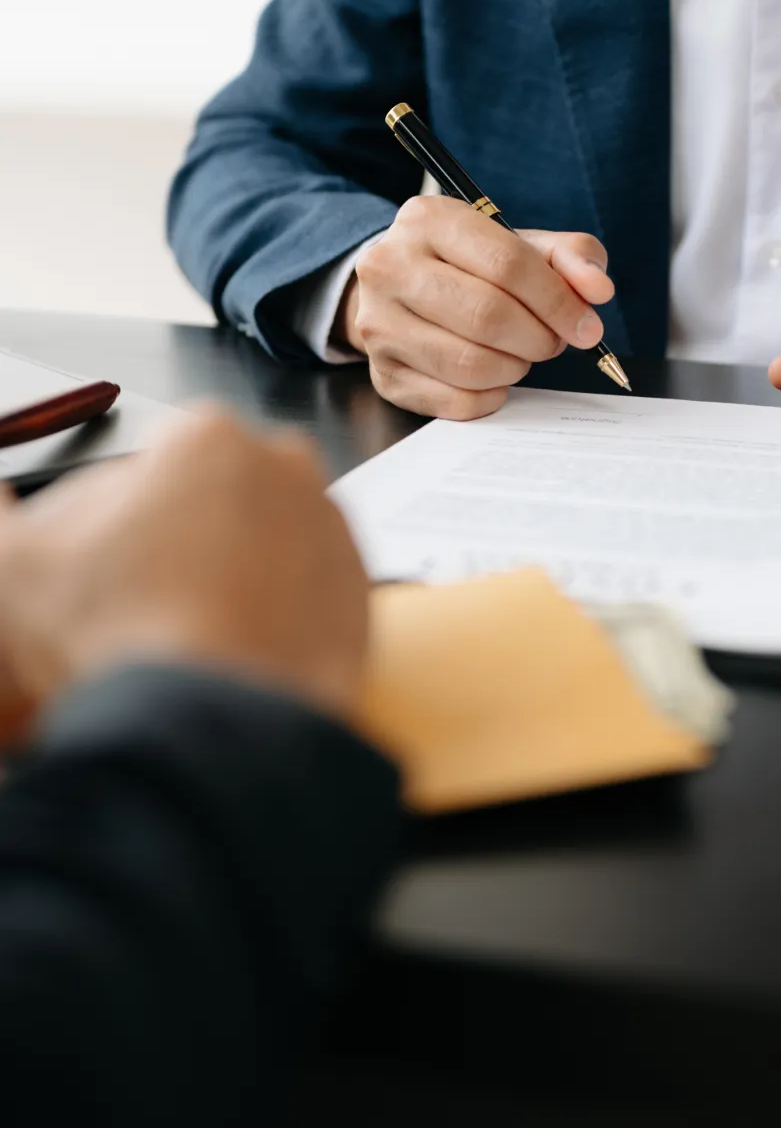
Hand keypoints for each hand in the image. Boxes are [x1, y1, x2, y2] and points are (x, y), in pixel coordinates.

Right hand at [0, 409, 369, 731]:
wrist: (215, 723)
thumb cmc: (120, 632)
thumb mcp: (16, 564)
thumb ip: (3, 517)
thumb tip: (3, 503)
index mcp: (209, 438)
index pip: (161, 456)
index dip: (129, 511)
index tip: (118, 556)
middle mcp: (288, 469)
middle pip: (223, 496)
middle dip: (191, 534)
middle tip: (154, 598)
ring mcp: (334, 530)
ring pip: (271, 542)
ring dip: (238, 573)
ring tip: (196, 632)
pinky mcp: (364, 592)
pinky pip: (311, 593)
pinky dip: (282, 614)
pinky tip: (241, 651)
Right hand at [336, 195, 614, 419]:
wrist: (400, 290)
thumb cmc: (470, 267)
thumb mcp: (519, 245)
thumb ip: (569, 257)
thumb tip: (598, 290)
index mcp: (428, 219)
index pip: (509, 265)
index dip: (559, 302)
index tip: (585, 325)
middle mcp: (390, 267)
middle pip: (489, 316)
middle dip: (538, 338)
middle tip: (552, 342)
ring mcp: (379, 324)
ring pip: (471, 364)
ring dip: (515, 368)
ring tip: (519, 354)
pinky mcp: (383, 375)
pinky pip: (456, 401)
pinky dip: (491, 396)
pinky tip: (493, 377)